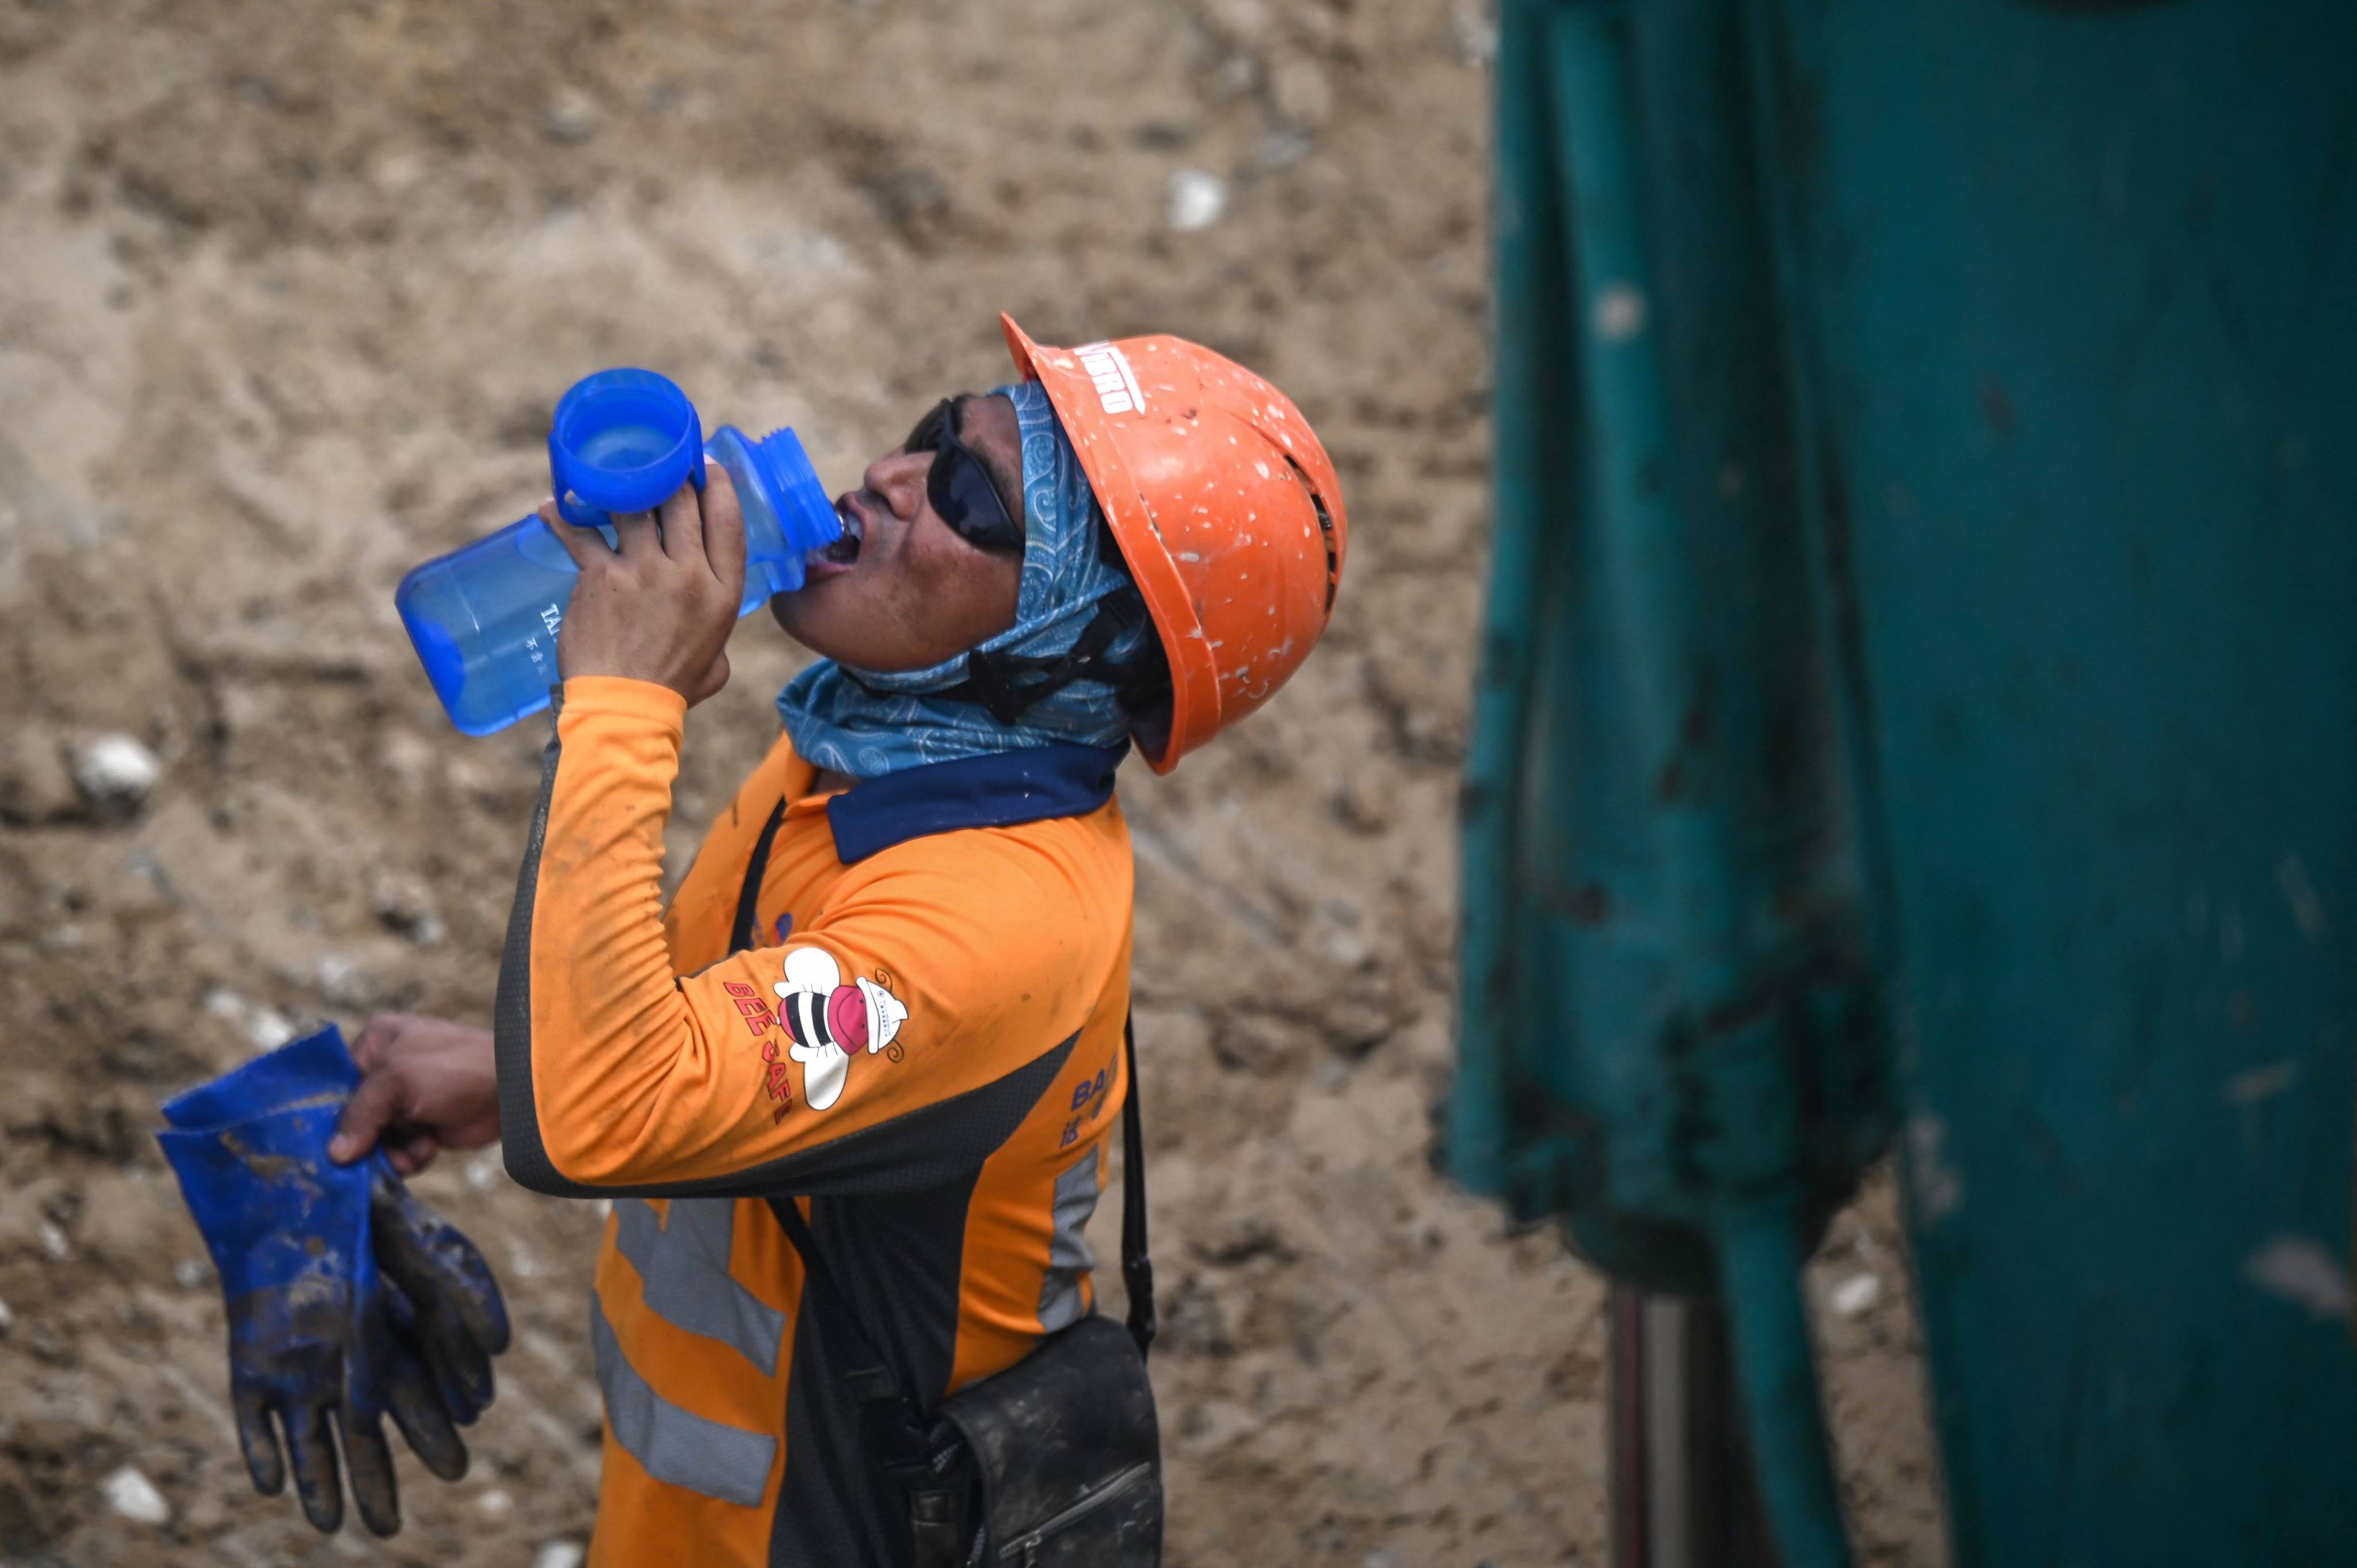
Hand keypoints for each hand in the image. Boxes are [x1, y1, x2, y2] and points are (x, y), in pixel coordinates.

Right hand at [328, 1014, 500, 1173]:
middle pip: (355, 1115)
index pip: (336, 1080)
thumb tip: (335, 1154)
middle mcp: (389, 1069)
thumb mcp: (397, 1079)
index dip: (331, 1112)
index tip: (325, 1140)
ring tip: (411, 1150)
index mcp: (378, 1042)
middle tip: (368, 1157)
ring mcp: (407, 1099)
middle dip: (365, 1139)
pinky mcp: (425, 1125)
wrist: (513, 1091)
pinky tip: (427, 1148)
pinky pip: (400, 1149)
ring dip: (390, 1152)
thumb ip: (361, 1113)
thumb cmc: (455, 1069)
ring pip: (376, 1138)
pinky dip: (411, 1155)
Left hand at [541, 466, 746, 705]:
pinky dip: (562, 516)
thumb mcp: (717, 659)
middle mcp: (688, 575)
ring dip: (618, 487)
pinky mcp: (601, 577)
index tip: (704, 466)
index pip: (728, 520)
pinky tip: (551, 508)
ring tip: (604, 477)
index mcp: (724, 592)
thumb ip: (716, 629)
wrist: (623, 710)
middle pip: (681, 502)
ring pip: (633, 506)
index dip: (717, 484)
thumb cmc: (671, 689)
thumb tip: (702, 615)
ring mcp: (643, 573)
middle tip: (649, 463)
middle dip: (666, 474)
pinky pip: (580, 533)